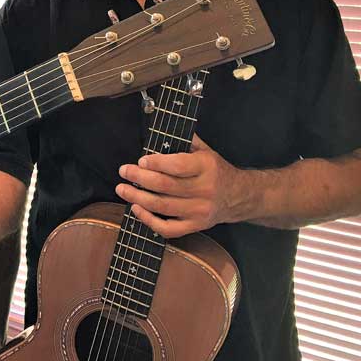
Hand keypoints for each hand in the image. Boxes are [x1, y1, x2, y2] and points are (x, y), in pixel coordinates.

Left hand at [115, 135, 245, 237]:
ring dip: (137, 197)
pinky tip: (136, 208)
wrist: (238, 197)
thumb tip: (159, 132)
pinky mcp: (195, 225)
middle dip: (139, 177)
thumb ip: (186, 141)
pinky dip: (148, 220)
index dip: (156, 163)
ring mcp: (199, 211)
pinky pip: (167, 228)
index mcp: (207, 167)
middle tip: (124, 171)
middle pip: (165, 186)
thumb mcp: (206, 151)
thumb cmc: (216, 170)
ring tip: (122, 188)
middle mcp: (204, 190)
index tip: (141, 160)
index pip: (178, 166)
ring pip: (162, 206)